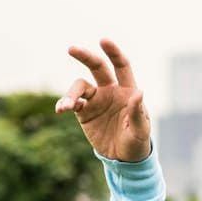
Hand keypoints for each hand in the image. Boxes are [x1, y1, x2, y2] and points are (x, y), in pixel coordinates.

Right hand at [55, 39, 150, 161]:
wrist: (124, 159)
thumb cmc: (137, 143)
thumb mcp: (140, 130)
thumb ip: (138, 112)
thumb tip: (139, 92)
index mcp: (127, 91)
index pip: (121, 66)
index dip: (114, 53)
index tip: (103, 40)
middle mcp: (110, 91)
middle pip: (97, 67)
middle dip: (85, 56)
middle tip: (71, 49)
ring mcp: (96, 100)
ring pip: (80, 86)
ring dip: (71, 94)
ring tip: (66, 106)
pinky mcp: (84, 111)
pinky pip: (72, 102)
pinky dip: (65, 103)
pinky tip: (61, 109)